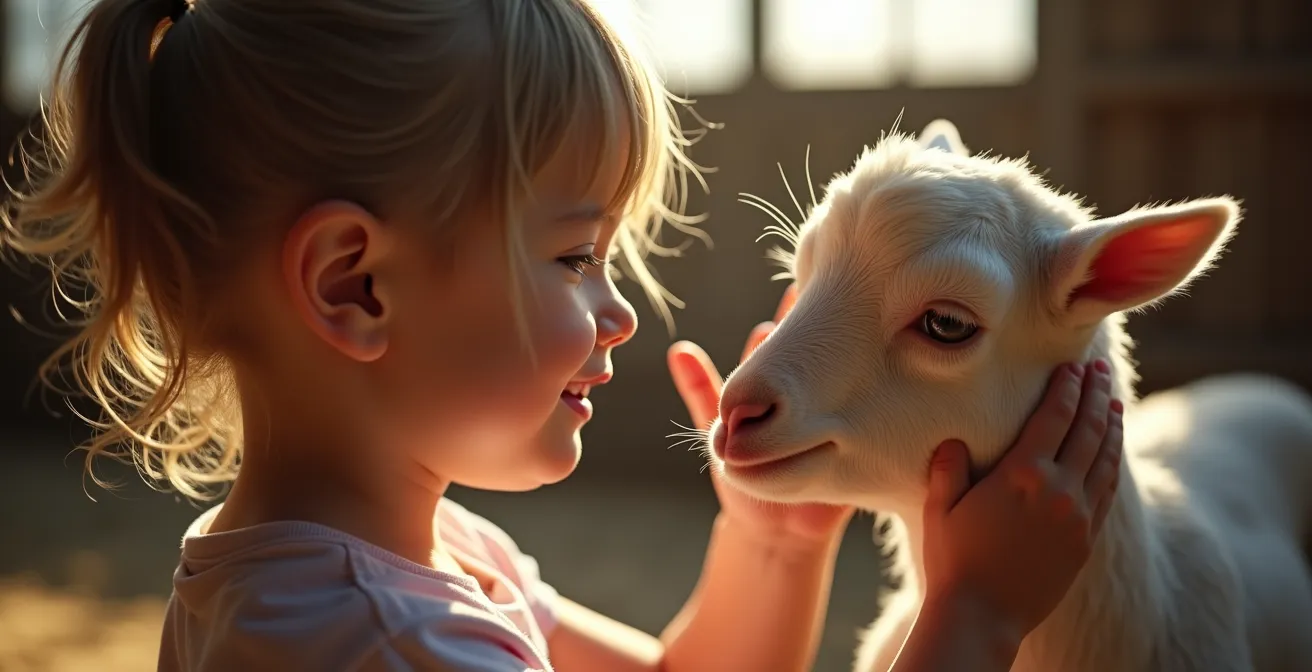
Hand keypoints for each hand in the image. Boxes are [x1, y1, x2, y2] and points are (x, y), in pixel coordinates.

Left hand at [667, 284, 854, 544]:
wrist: (772, 532)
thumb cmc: (743, 475)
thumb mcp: (715, 432)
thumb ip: (701, 392)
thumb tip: (677, 350)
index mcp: (781, 388)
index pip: (786, 346)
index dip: (791, 318)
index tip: (796, 287)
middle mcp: (814, 401)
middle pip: (822, 360)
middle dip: (828, 333)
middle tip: (835, 302)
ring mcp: (839, 424)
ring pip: (847, 389)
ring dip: (852, 367)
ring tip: (860, 338)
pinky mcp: (859, 451)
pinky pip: (868, 430)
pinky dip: (874, 410)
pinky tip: (888, 386)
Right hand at [921, 360, 1122, 639]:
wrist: (982, 615)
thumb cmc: (952, 560)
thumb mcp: (940, 508)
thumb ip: (948, 468)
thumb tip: (955, 440)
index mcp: (1023, 474)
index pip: (1055, 416)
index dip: (1067, 386)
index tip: (1073, 363)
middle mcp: (1060, 489)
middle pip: (1087, 429)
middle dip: (1095, 393)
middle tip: (1099, 367)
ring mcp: (1079, 516)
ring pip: (1105, 457)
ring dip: (1111, 423)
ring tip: (1113, 399)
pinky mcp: (1086, 539)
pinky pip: (1108, 489)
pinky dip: (1113, 461)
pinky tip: (1111, 448)